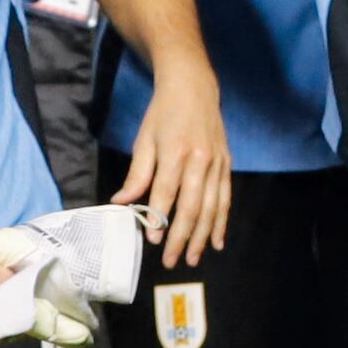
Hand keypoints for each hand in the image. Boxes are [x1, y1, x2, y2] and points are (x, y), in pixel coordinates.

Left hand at [112, 72, 233, 269]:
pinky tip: (216, 241)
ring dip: (202, 236)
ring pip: (211, 207)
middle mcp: (200, 159)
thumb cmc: (163, 113)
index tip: (154, 241)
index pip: (167, 192)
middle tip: (172, 261)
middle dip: (182, 236)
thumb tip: (121, 203)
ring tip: (194, 258)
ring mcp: (217, 163)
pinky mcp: (226, 165)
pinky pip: (225, 198)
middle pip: (192, 206)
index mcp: (175, 151)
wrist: (194, 87)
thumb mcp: (144, 139)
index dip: (160, 218)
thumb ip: (137, 174)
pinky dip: (222, 222)